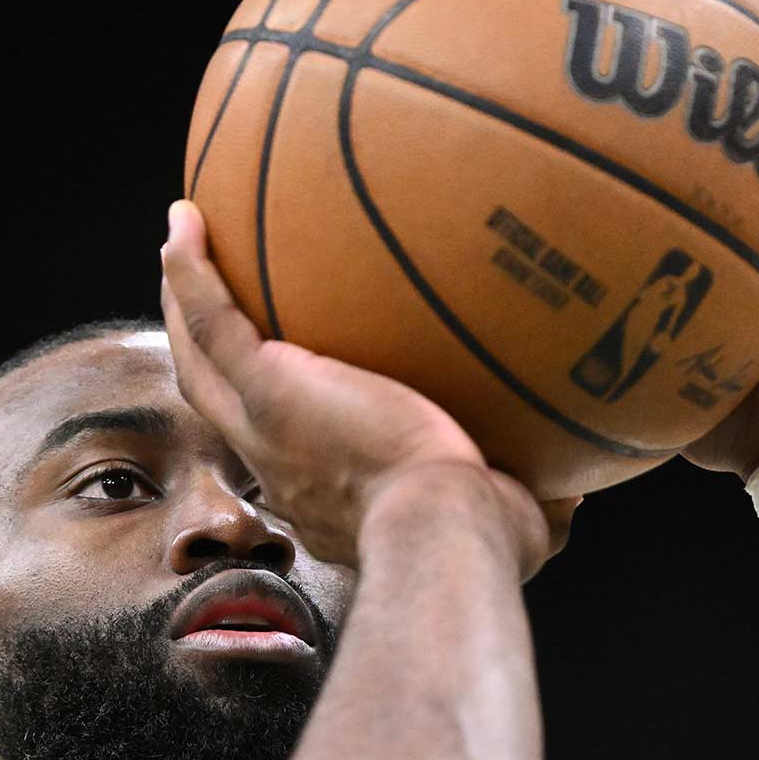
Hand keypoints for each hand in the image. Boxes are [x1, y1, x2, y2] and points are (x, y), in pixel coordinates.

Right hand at [159, 200, 577, 577]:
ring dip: (183, 301)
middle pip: (216, 399)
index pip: (284, 450)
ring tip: (181, 245)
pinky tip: (184, 220)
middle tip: (203, 302)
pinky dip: (191, 271)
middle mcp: (275, 462)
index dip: (275, 418)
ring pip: (199, 356)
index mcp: (322, 493)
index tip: (289, 382)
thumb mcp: (513, 521)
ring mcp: (261, 424)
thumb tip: (577, 488)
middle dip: (205, 352)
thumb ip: (536, 497)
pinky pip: (211, 317)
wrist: (445, 528)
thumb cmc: (483, 539)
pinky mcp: (265, 384)